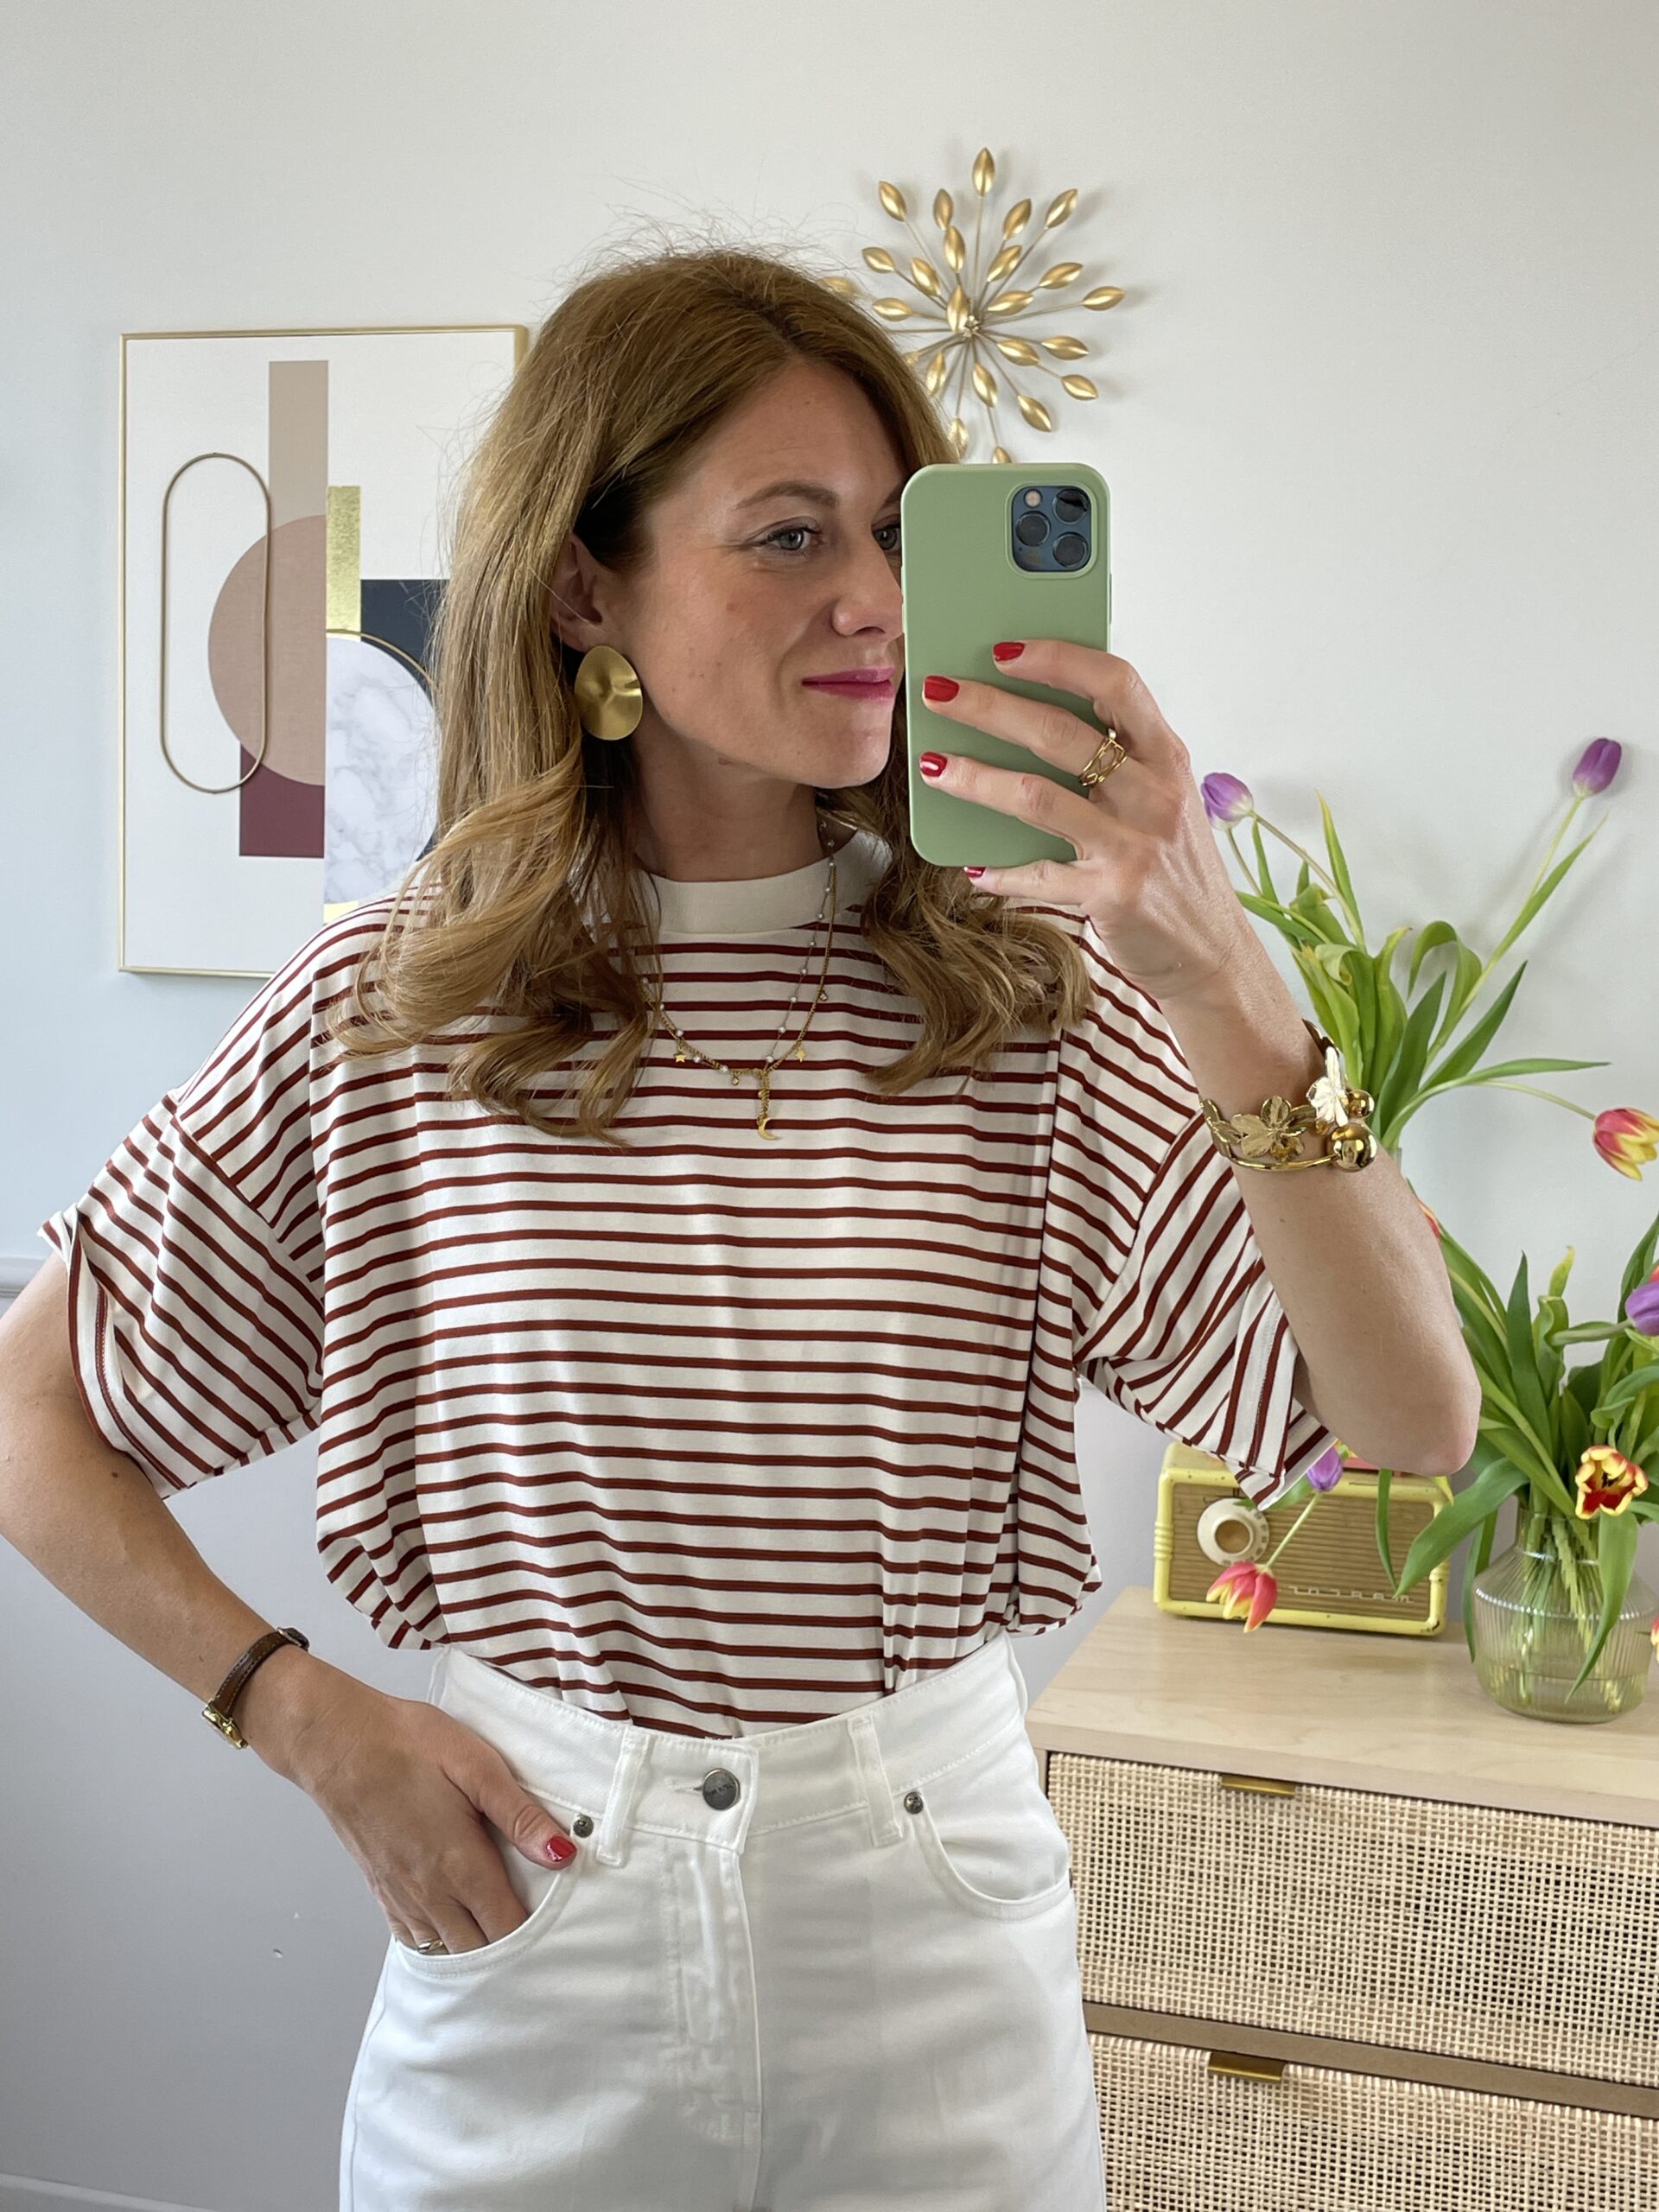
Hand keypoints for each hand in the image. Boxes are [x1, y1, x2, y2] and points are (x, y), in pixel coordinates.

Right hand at [279, 1669, 579, 1955]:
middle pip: (478, 1949)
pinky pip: (412, 1937)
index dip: (537, 1932)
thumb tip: (562, 1854)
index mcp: (459, 1864)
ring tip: (499, 1925)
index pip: (507, 1928)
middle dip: (508, 1945)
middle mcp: (429, 1892)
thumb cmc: (406, 1745)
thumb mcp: (476, 1765)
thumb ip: (520, 1815)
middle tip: (537, 1924)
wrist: (337, 1743)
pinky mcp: (380, 1888)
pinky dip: (437, 1940)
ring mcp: (401, 1895)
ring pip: (444, 1948)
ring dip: (474, 1946)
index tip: (560, 1918)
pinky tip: (451, 1923)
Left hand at [917, 641, 1254, 1003]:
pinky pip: (1038, 875)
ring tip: (933, 766)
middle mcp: (1155, 795)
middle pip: (1061, 733)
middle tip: (939, 693)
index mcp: (1167, 758)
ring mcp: (1133, 846)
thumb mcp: (1164, 800)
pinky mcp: (1112, 894)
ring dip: (976, 778)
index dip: (1058, 658)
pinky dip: (998, 872)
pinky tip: (970, 867)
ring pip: (1037, 797)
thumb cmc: (1175, 868)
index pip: (1117, 683)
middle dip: (990, 707)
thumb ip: (1118, 761)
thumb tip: (1030, 720)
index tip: (1004, 648)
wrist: (1212, 952)